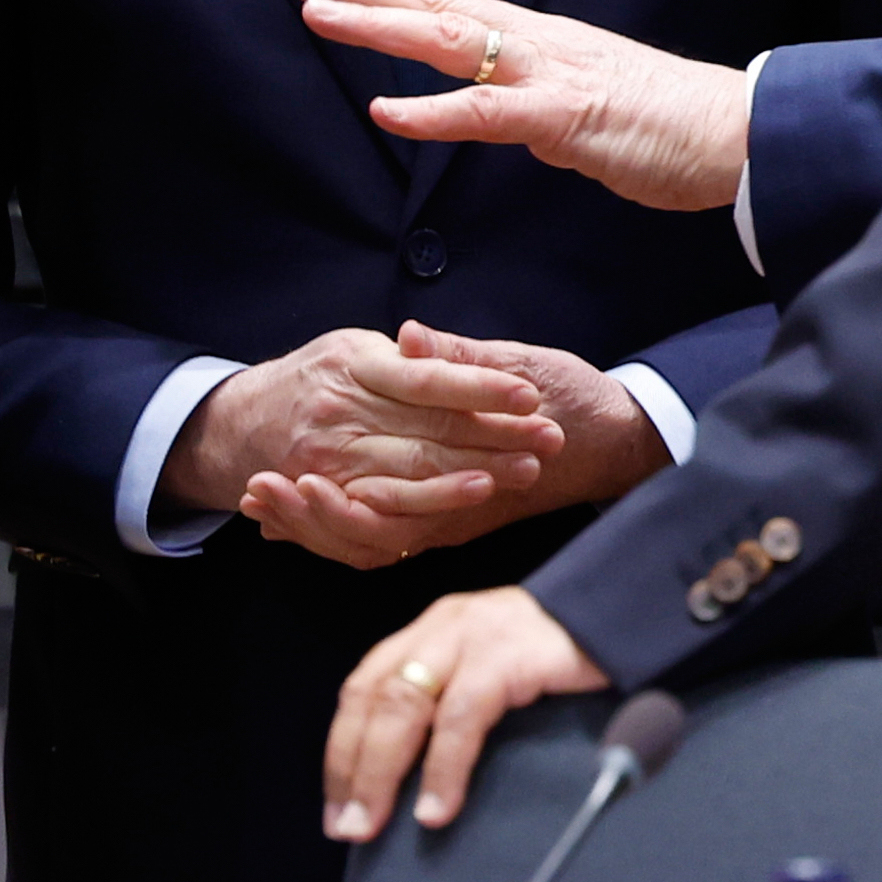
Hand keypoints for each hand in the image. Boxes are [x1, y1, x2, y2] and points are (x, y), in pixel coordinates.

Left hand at [240, 326, 670, 565]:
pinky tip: (295, 519)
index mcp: (474, 470)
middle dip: (311, 515)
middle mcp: (460, 504)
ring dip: (316, 527)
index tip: (289, 479)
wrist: (624, 442)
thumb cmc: (582, 403)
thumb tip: (410, 340)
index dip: (338, 495)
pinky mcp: (453, 513)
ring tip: (262, 506)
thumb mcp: (532, 369)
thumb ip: (464, 358)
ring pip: (376, 540)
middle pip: (375, 527)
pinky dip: (340, 531)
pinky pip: (390, 539)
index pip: (395, 494)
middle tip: (258, 493)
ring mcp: (455, 514)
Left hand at [290, 0, 752, 211]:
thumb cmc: (671, 126)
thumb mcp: (588, 112)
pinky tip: (387, 111)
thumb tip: (509, 119)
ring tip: (321, 17)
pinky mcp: (567, 116)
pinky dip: (433, 111)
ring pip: (450, 41)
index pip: (448, 7)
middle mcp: (537, 42)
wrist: (741, 135)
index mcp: (540, 40)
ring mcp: (550, 73)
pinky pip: (489, 111)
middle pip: (436, 7)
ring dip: (380, 28)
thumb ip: (540, 111)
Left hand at [322, 587, 608, 842]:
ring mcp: (471, 636)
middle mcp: (441, 628)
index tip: (336, 805)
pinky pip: (462, 716)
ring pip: (403, 704)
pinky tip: (437, 807)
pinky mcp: (507, 653)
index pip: (363, 687)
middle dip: (351, 767)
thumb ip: (454, 702)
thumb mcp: (491, 668)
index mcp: (430, 631)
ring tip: (374, 824)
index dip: (342, 748)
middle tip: (346, 826)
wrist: (621, 607)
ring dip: (380, 772)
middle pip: (373, 697)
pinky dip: (443, 768)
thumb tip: (417, 779)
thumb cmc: (557, 653)